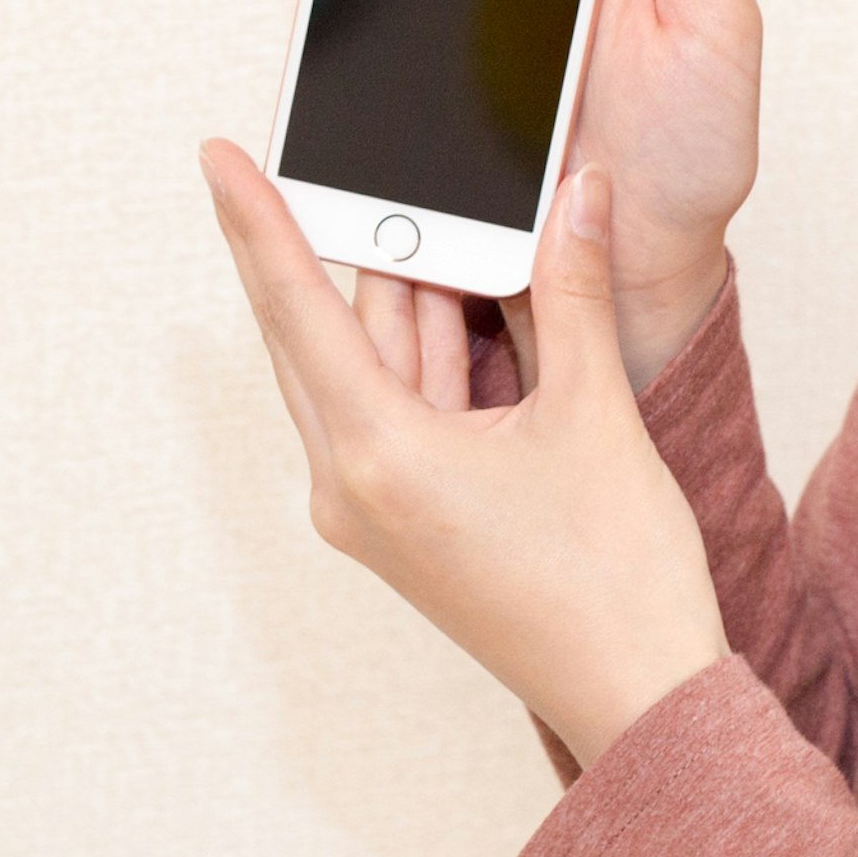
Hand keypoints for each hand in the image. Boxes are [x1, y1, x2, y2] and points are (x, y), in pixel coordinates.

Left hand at [203, 145, 729, 767]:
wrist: (639, 699)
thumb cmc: (614, 582)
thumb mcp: (593, 413)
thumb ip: (571, 293)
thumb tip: (575, 197)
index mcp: (376, 458)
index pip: (296, 309)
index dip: (256, 221)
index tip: (218, 158)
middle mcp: (352, 487)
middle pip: (318, 333)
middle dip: (337, 243)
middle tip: (322, 157)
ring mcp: (375, 508)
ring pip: (364, 368)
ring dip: (401, 297)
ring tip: (431, 211)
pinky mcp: (406, 520)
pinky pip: (395, 407)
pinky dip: (425, 351)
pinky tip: (460, 293)